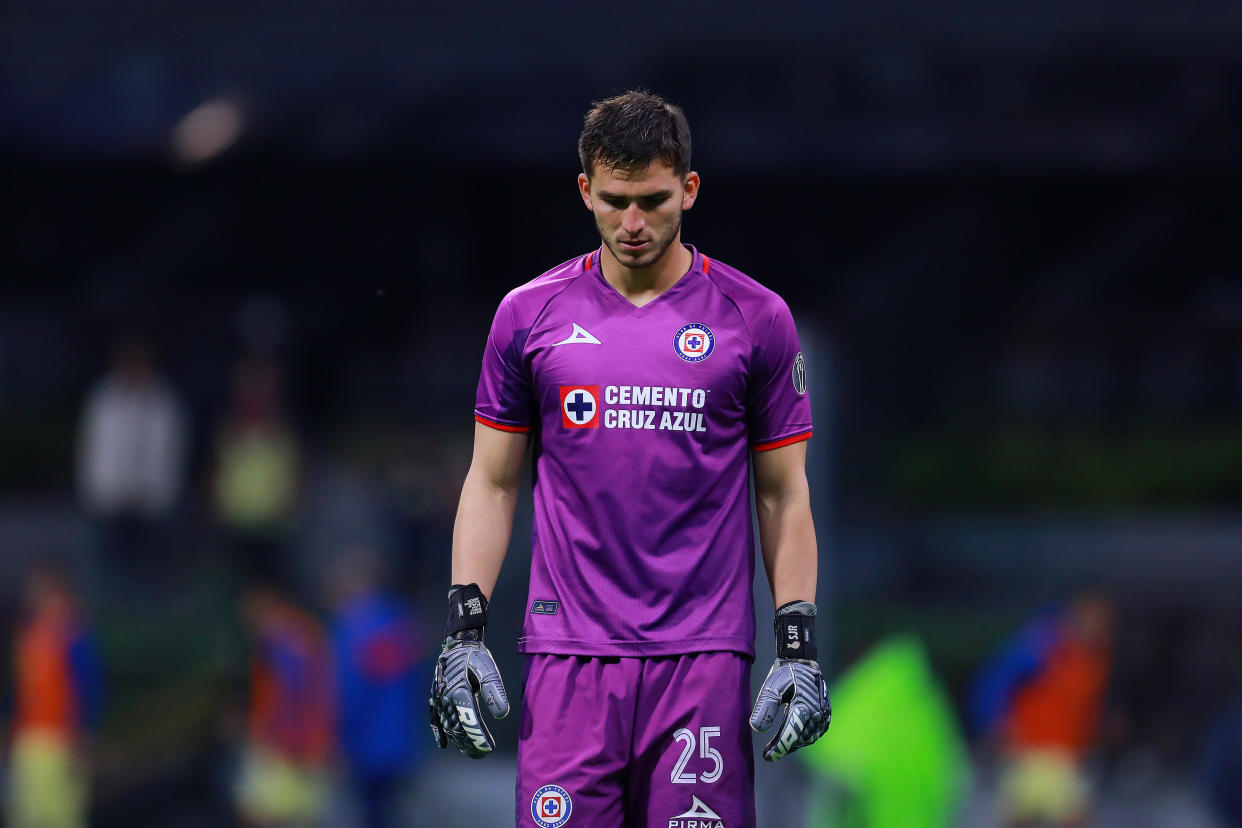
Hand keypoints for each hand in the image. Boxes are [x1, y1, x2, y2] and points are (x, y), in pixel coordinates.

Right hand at [429, 639, 509, 758]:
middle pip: (457, 727)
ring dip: (459, 741)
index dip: (478, 736)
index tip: (489, 748)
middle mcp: (447, 698)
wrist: (458, 644)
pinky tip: (443, 744)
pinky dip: (438, 732)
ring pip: (448, 726)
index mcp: (460, 691)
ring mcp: (439, 699)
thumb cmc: (476, 658)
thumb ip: (494, 692)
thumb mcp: (489, 671)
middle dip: (470, 743)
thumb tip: (502, 714)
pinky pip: (434, 718)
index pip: (469, 720)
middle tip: (482, 753)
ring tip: (472, 752)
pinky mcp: (436, 698)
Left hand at [749, 657, 830, 760]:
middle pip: (799, 738)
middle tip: (769, 753)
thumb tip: (757, 729)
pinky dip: (802, 738)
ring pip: (807, 738)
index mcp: (803, 704)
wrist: (803, 664)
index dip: (780, 746)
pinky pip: (814, 733)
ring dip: (793, 744)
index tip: (768, 756)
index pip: (791, 731)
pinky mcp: (825, 716)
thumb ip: (765, 706)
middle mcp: (816, 712)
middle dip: (784, 747)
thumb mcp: (771, 686)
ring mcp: (823, 715)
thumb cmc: (785, 674)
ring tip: (777, 747)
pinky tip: (791, 740)